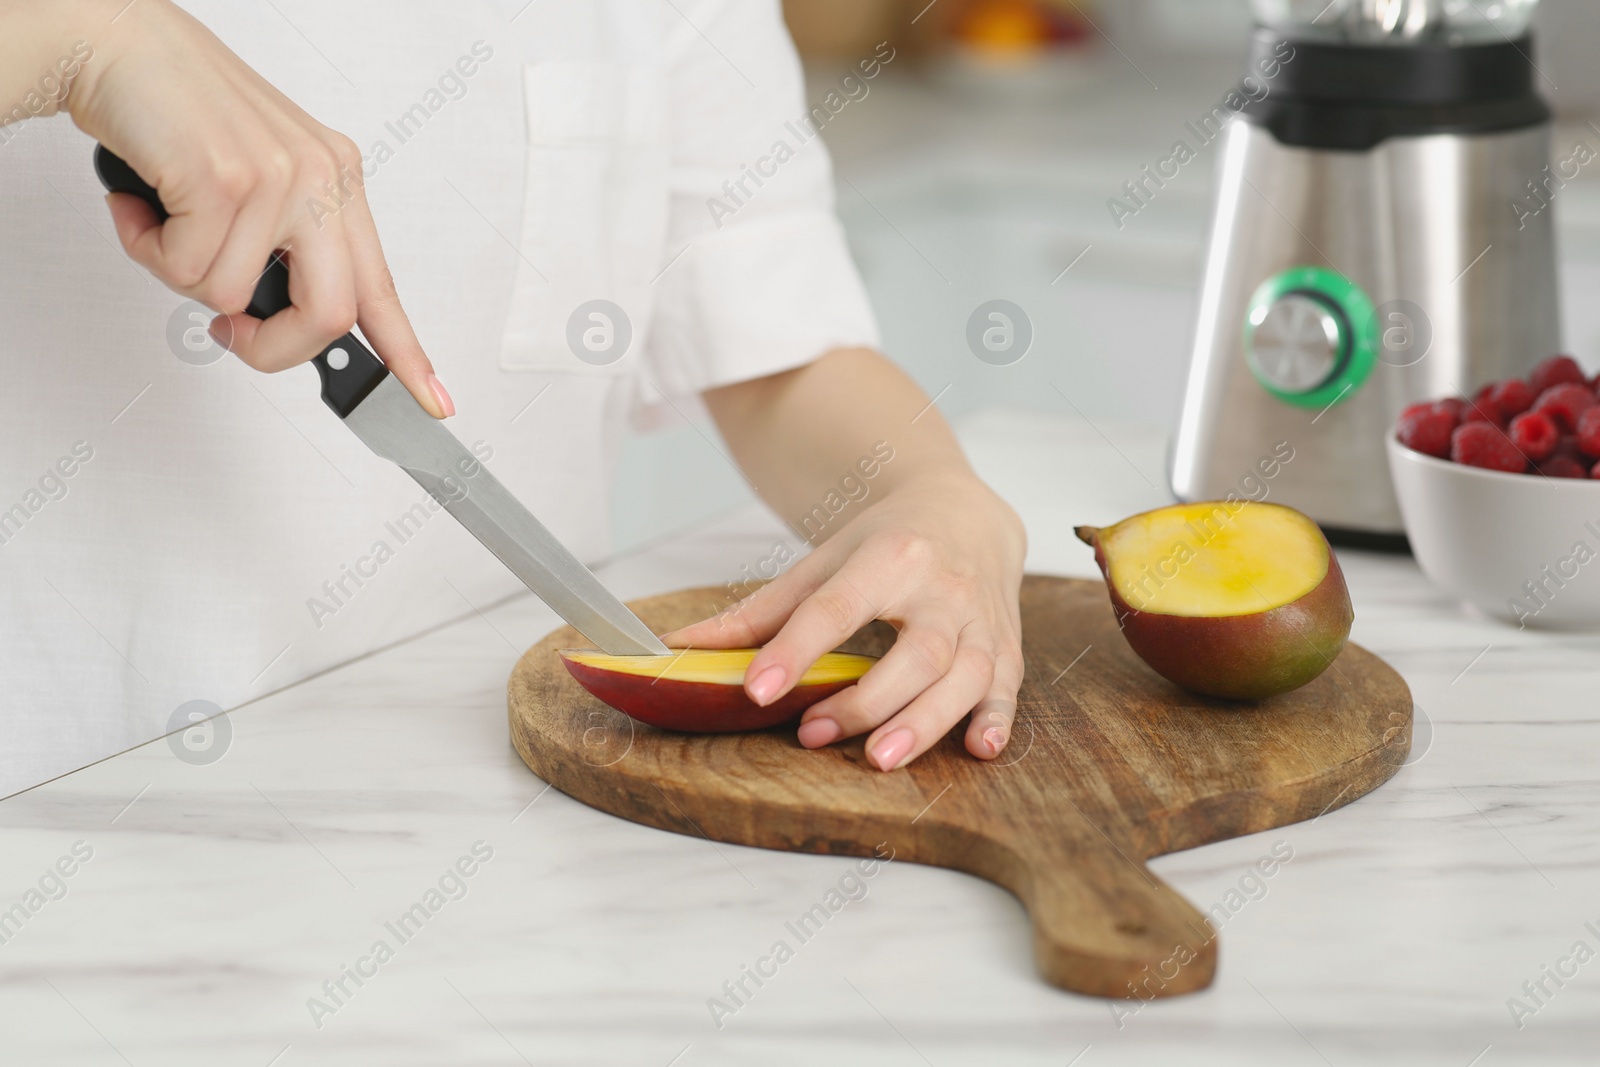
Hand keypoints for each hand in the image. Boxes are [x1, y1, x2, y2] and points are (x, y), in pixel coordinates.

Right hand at [46, 0, 450, 415]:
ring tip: (165, 218)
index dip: (407, 353)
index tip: (435, 401)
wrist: (116, 43)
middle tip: (232, 337)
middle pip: (331, 316)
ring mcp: (279, 177)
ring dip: (182, 274)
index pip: (381, 287)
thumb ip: (280, 249)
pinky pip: (188, 269)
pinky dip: (149, 249)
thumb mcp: (256, 184)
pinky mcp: (226, 178)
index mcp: (337, 181)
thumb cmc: (177, 115)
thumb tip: (270, 322)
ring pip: (235, 298)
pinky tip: (143, 203)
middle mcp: (321, 178)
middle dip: (272, 349)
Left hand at [662, 473, 1026, 770]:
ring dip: (925, 721)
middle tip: (813, 735)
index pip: (836, 607)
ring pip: (965, 675)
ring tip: (880, 760)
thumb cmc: (885, 544)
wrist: (966, 515)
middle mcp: (943, 586)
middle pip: (914, 652)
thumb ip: (761, 612)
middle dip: (866, 700)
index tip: (757, 689)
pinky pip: (1008, 687)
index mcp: (888, 556)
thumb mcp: (823, 563)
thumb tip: (681, 648)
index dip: (796, 649)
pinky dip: (997, 720)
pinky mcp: (1007, 645)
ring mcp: (982, 618)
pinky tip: (979, 750)